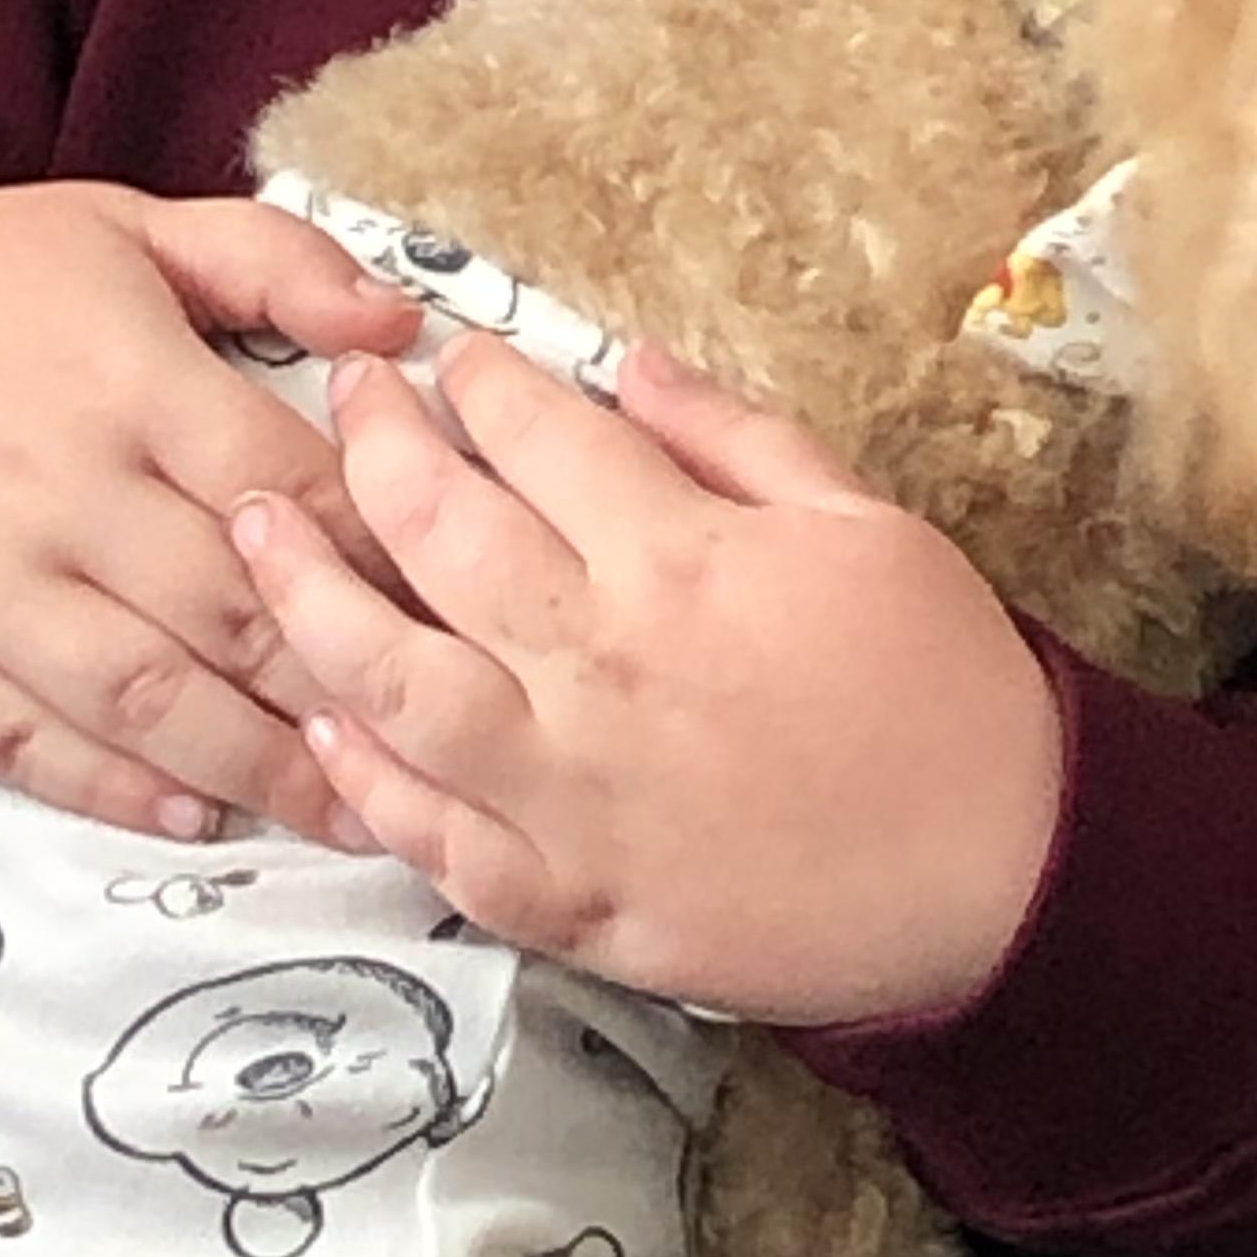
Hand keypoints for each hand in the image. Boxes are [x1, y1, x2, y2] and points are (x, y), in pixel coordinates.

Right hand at [0, 181, 422, 839]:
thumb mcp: (128, 225)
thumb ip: (276, 263)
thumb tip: (404, 324)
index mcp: (126, 380)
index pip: (290, 484)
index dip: (383, 552)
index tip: (459, 603)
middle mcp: (57, 493)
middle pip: (231, 612)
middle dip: (345, 686)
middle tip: (441, 748)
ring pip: (142, 701)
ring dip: (255, 766)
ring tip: (351, 813)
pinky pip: (23, 744)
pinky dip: (113, 792)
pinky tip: (193, 818)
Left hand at [232, 334, 1067, 1026]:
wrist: (1000, 879)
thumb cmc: (946, 692)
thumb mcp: (867, 524)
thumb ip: (735, 439)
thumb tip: (628, 363)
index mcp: (679, 560)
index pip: (537, 437)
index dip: (478, 383)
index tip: (447, 359)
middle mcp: (599, 667)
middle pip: (437, 535)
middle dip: (369, 450)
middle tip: (342, 408)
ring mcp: (570, 792)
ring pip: (391, 683)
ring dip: (310, 600)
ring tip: (257, 537)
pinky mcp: (567, 897)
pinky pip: (432, 838)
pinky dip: (366, 779)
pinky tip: (323, 722)